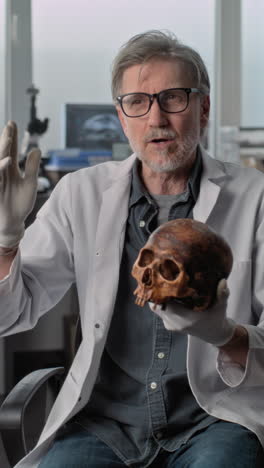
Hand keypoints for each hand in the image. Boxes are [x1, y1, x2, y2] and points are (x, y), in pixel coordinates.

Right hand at [0, 121, 40, 247]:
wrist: (13, 222)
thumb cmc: (21, 203)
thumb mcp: (30, 184)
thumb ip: (32, 167)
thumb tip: (36, 149)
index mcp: (10, 169)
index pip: (10, 149)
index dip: (11, 137)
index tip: (13, 123)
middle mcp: (2, 171)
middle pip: (3, 152)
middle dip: (6, 138)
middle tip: (10, 125)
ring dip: (3, 150)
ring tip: (9, 139)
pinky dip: (1, 167)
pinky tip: (8, 160)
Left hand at [149, 279, 235, 346]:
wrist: (214, 334)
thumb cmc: (217, 317)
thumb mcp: (221, 305)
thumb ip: (222, 294)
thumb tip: (223, 280)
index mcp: (187, 318)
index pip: (166, 304)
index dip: (162, 292)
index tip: (162, 279)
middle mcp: (177, 323)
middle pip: (157, 305)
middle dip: (157, 292)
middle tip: (160, 278)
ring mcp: (172, 325)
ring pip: (156, 309)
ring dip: (158, 298)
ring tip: (161, 284)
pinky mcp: (169, 326)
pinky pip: (159, 312)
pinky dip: (160, 303)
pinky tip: (166, 294)